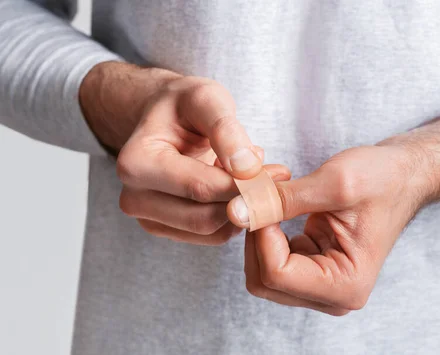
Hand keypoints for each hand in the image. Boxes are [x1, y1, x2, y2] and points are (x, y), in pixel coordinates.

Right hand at [80, 61, 290, 244]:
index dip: (244, 184)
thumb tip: (247, 168)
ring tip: (252, 176)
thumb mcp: (206, 99)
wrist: (165, 119)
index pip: (200, 188)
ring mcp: (148, 218)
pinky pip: (212, 237)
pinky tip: (237, 189)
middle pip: (205, 218)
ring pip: (212, 232)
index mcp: (137, 162)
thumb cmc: (184, 106)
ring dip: (243, 208)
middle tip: (274, 177)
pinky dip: (234, 217)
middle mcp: (134, 197)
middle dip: (246, 200)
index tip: (278, 173)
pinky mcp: (166, 229)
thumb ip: (226, 129)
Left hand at [227, 110, 439, 313]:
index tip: (263, 195)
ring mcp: (320, 286)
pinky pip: (269, 261)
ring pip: (261, 273)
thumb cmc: (382, 179)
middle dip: (255, 235)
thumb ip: (283, 200)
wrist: (403, 176)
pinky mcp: (311, 271)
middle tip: (262, 193)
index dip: (260, 234)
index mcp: (346, 284)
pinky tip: (276, 206)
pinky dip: (264, 233)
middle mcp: (332, 295)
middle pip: (263, 281)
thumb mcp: (334, 183)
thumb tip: (237, 210)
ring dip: (257, 233)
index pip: (276, 275)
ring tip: (271, 196)